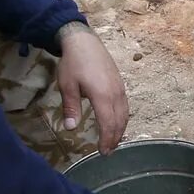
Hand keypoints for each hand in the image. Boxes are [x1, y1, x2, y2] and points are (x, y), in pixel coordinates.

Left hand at [55, 25, 128, 151]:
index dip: (106, 139)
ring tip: (113, 141)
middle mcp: (115, 94)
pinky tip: (117, 122)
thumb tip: (71, 128)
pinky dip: (122, 118)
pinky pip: (125, 106)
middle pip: (119, 121)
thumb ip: (71, 107)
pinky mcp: (120, 84)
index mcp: (102, 95)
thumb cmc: (73, 63)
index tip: (102, 152)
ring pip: (125, 114)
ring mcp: (120, 88)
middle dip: (114, 138)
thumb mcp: (67, 86)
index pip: (108, 123)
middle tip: (108, 151)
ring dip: (120, 130)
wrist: (84, 41)